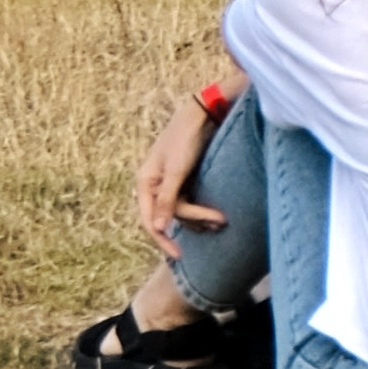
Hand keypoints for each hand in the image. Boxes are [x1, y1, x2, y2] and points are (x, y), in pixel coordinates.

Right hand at [133, 81, 228, 252]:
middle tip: (220, 223)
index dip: (162, 240)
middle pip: (170, 216)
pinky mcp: (185, 180)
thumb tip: (158, 229)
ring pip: (182, 212)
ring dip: (200, 219)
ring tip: (222, 220)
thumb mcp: (176, 170)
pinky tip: (216, 214)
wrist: (203, 113)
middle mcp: (155, 184)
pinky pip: (190, 203)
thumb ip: (167, 199)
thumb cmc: (185, 138)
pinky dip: (202, 210)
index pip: (150, 221)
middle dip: (194, 222)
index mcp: (145, 181)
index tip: (179, 255)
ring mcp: (170, 182)